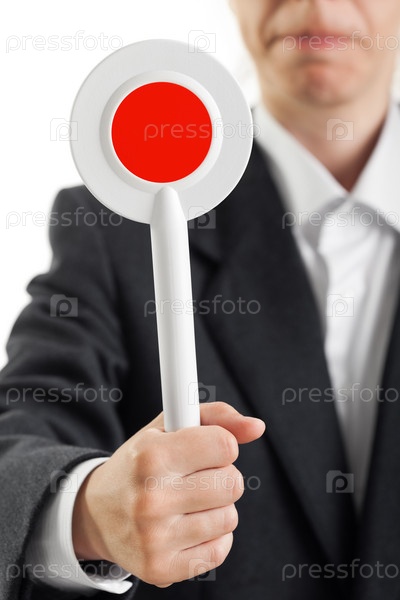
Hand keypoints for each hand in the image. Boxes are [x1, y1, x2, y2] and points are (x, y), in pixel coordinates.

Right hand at [72, 401, 264, 586]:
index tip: (206, 448)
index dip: (221, 444)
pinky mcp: (162, 568)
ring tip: (188, 501)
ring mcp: (156, 538)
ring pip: (230, 516)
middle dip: (222, 475)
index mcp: (151, 456)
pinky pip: (221, 549)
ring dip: (217, 507)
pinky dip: (212, 535)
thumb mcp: (167, 427)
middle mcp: (152, 498)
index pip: (225, 445)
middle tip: (196, 475)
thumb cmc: (139, 462)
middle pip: (233, 483)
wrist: (96, 513)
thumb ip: (215, 417)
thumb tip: (257, 427)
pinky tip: (187, 525)